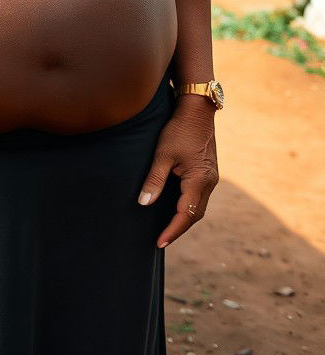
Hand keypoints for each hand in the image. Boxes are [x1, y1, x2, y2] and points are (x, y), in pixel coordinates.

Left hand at [138, 95, 218, 247]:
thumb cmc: (178, 130)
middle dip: (178, 228)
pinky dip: (187, 206)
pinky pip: (199, 196)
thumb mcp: (162, 155)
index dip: (172, 230)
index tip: (159, 243)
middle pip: (195, 215)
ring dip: (183, 218)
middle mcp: (209, 183)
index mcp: (199, 181)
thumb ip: (154, 180)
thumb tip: (144, 203)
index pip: (185, 215)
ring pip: (198, 207)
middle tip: (161, 240)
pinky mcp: (208, 172)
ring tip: (167, 229)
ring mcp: (211, 178)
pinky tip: (175, 208)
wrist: (197, 111)